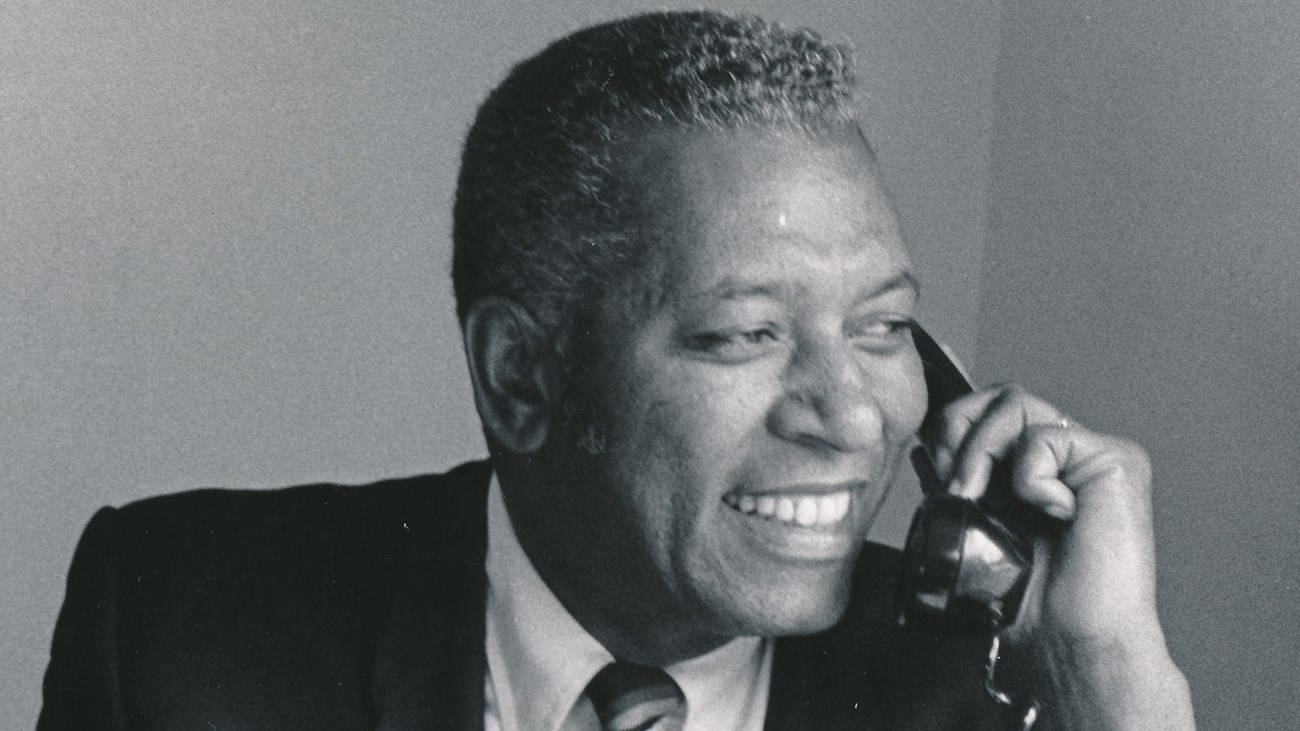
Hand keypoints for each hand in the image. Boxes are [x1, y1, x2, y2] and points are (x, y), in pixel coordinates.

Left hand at [925, 385, 1193, 730]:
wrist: (1070, 642)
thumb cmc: (1029, 602)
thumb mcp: (971, 528)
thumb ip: (955, 484)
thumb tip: (922, 448)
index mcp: (1031, 468)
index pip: (982, 413)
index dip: (949, 433)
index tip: (937, 483)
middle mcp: (1064, 454)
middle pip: (997, 396)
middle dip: (957, 432)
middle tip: (954, 487)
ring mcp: (1090, 454)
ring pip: (1015, 403)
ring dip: (980, 451)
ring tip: (982, 501)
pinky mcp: (1116, 460)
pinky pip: (1046, 436)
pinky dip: (1030, 476)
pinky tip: (1051, 514)